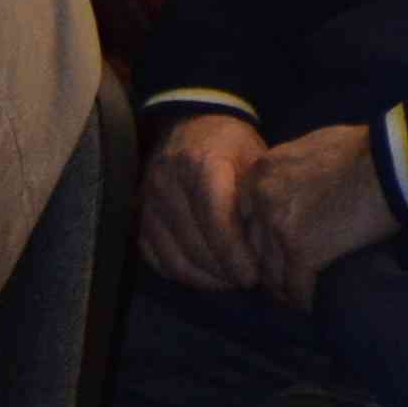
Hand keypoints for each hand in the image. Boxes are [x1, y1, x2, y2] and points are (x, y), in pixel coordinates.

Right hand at [138, 113, 268, 291]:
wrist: (190, 124)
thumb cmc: (232, 144)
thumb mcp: (254, 157)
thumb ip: (258, 196)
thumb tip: (270, 244)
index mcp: (200, 163)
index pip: (215, 218)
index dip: (234, 253)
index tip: (253, 276)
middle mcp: (166, 182)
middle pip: (194, 242)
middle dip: (223, 270)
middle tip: (249, 283)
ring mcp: (147, 200)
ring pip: (173, 254)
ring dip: (203, 277)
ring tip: (231, 283)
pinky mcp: (138, 215)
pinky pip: (154, 255)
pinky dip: (180, 273)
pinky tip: (206, 277)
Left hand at [240, 122, 398, 308]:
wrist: (395, 164)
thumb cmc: (367, 149)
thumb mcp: (313, 146)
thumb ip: (291, 170)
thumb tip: (296, 187)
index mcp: (261, 172)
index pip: (244, 215)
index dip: (259, 236)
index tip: (274, 247)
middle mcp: (260, 200)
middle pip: (252, 246)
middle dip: (266, 264)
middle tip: (282, 276)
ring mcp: (278, 228)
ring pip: (271, 272)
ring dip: (283, 288)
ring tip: (296, 297)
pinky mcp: (303, 252)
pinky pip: (296, 287)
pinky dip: (303, 299)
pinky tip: (312, 304)